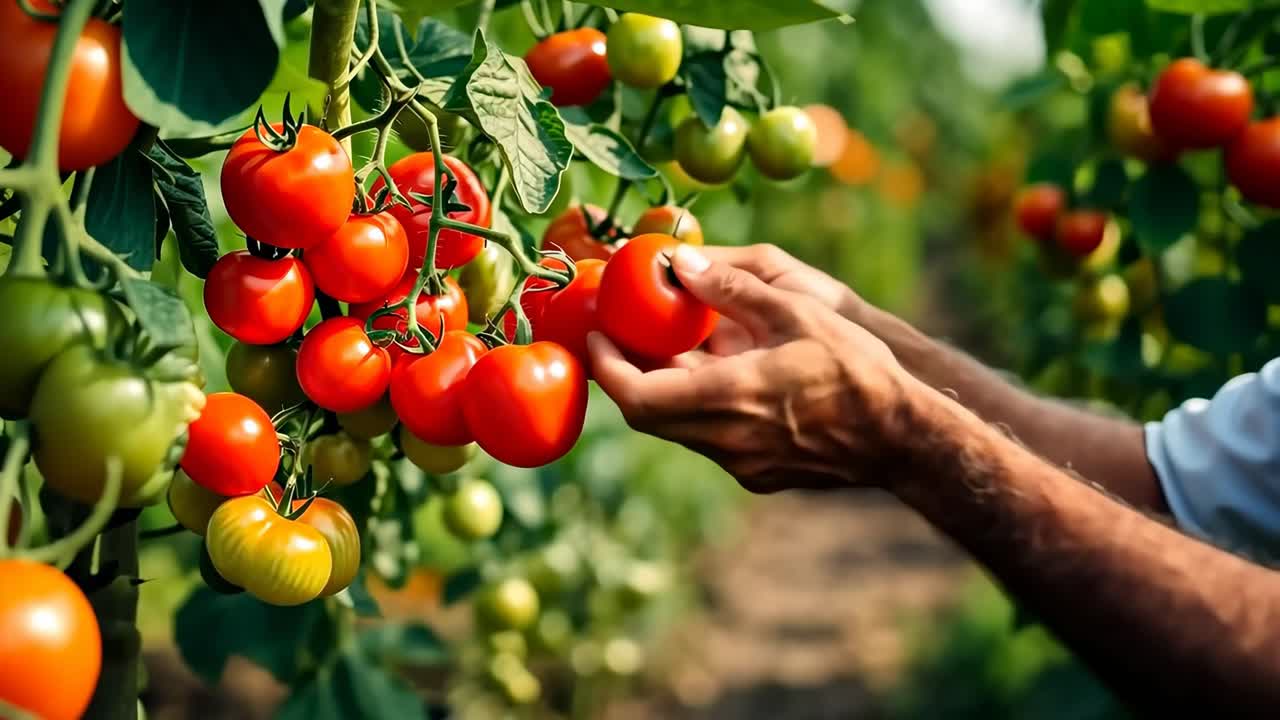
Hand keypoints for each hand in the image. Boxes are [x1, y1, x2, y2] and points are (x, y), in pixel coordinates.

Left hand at [587, 245, 914, 493]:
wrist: (903, 437)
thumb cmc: (856, 370)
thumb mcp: (796, 312)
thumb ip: (732, 290)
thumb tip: (682, 263)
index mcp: (728, 398)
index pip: (637, 395)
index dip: (608, 367)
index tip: (598, 336)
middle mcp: (725, 440)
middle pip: (648, 414)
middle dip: (628, 374)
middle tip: (622, 336)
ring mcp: (741, 464)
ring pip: (678, 427)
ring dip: (666, 389)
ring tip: (671, 347)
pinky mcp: (758, 474)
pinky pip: (709, 439)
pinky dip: (698, 405)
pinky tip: (718, 376)